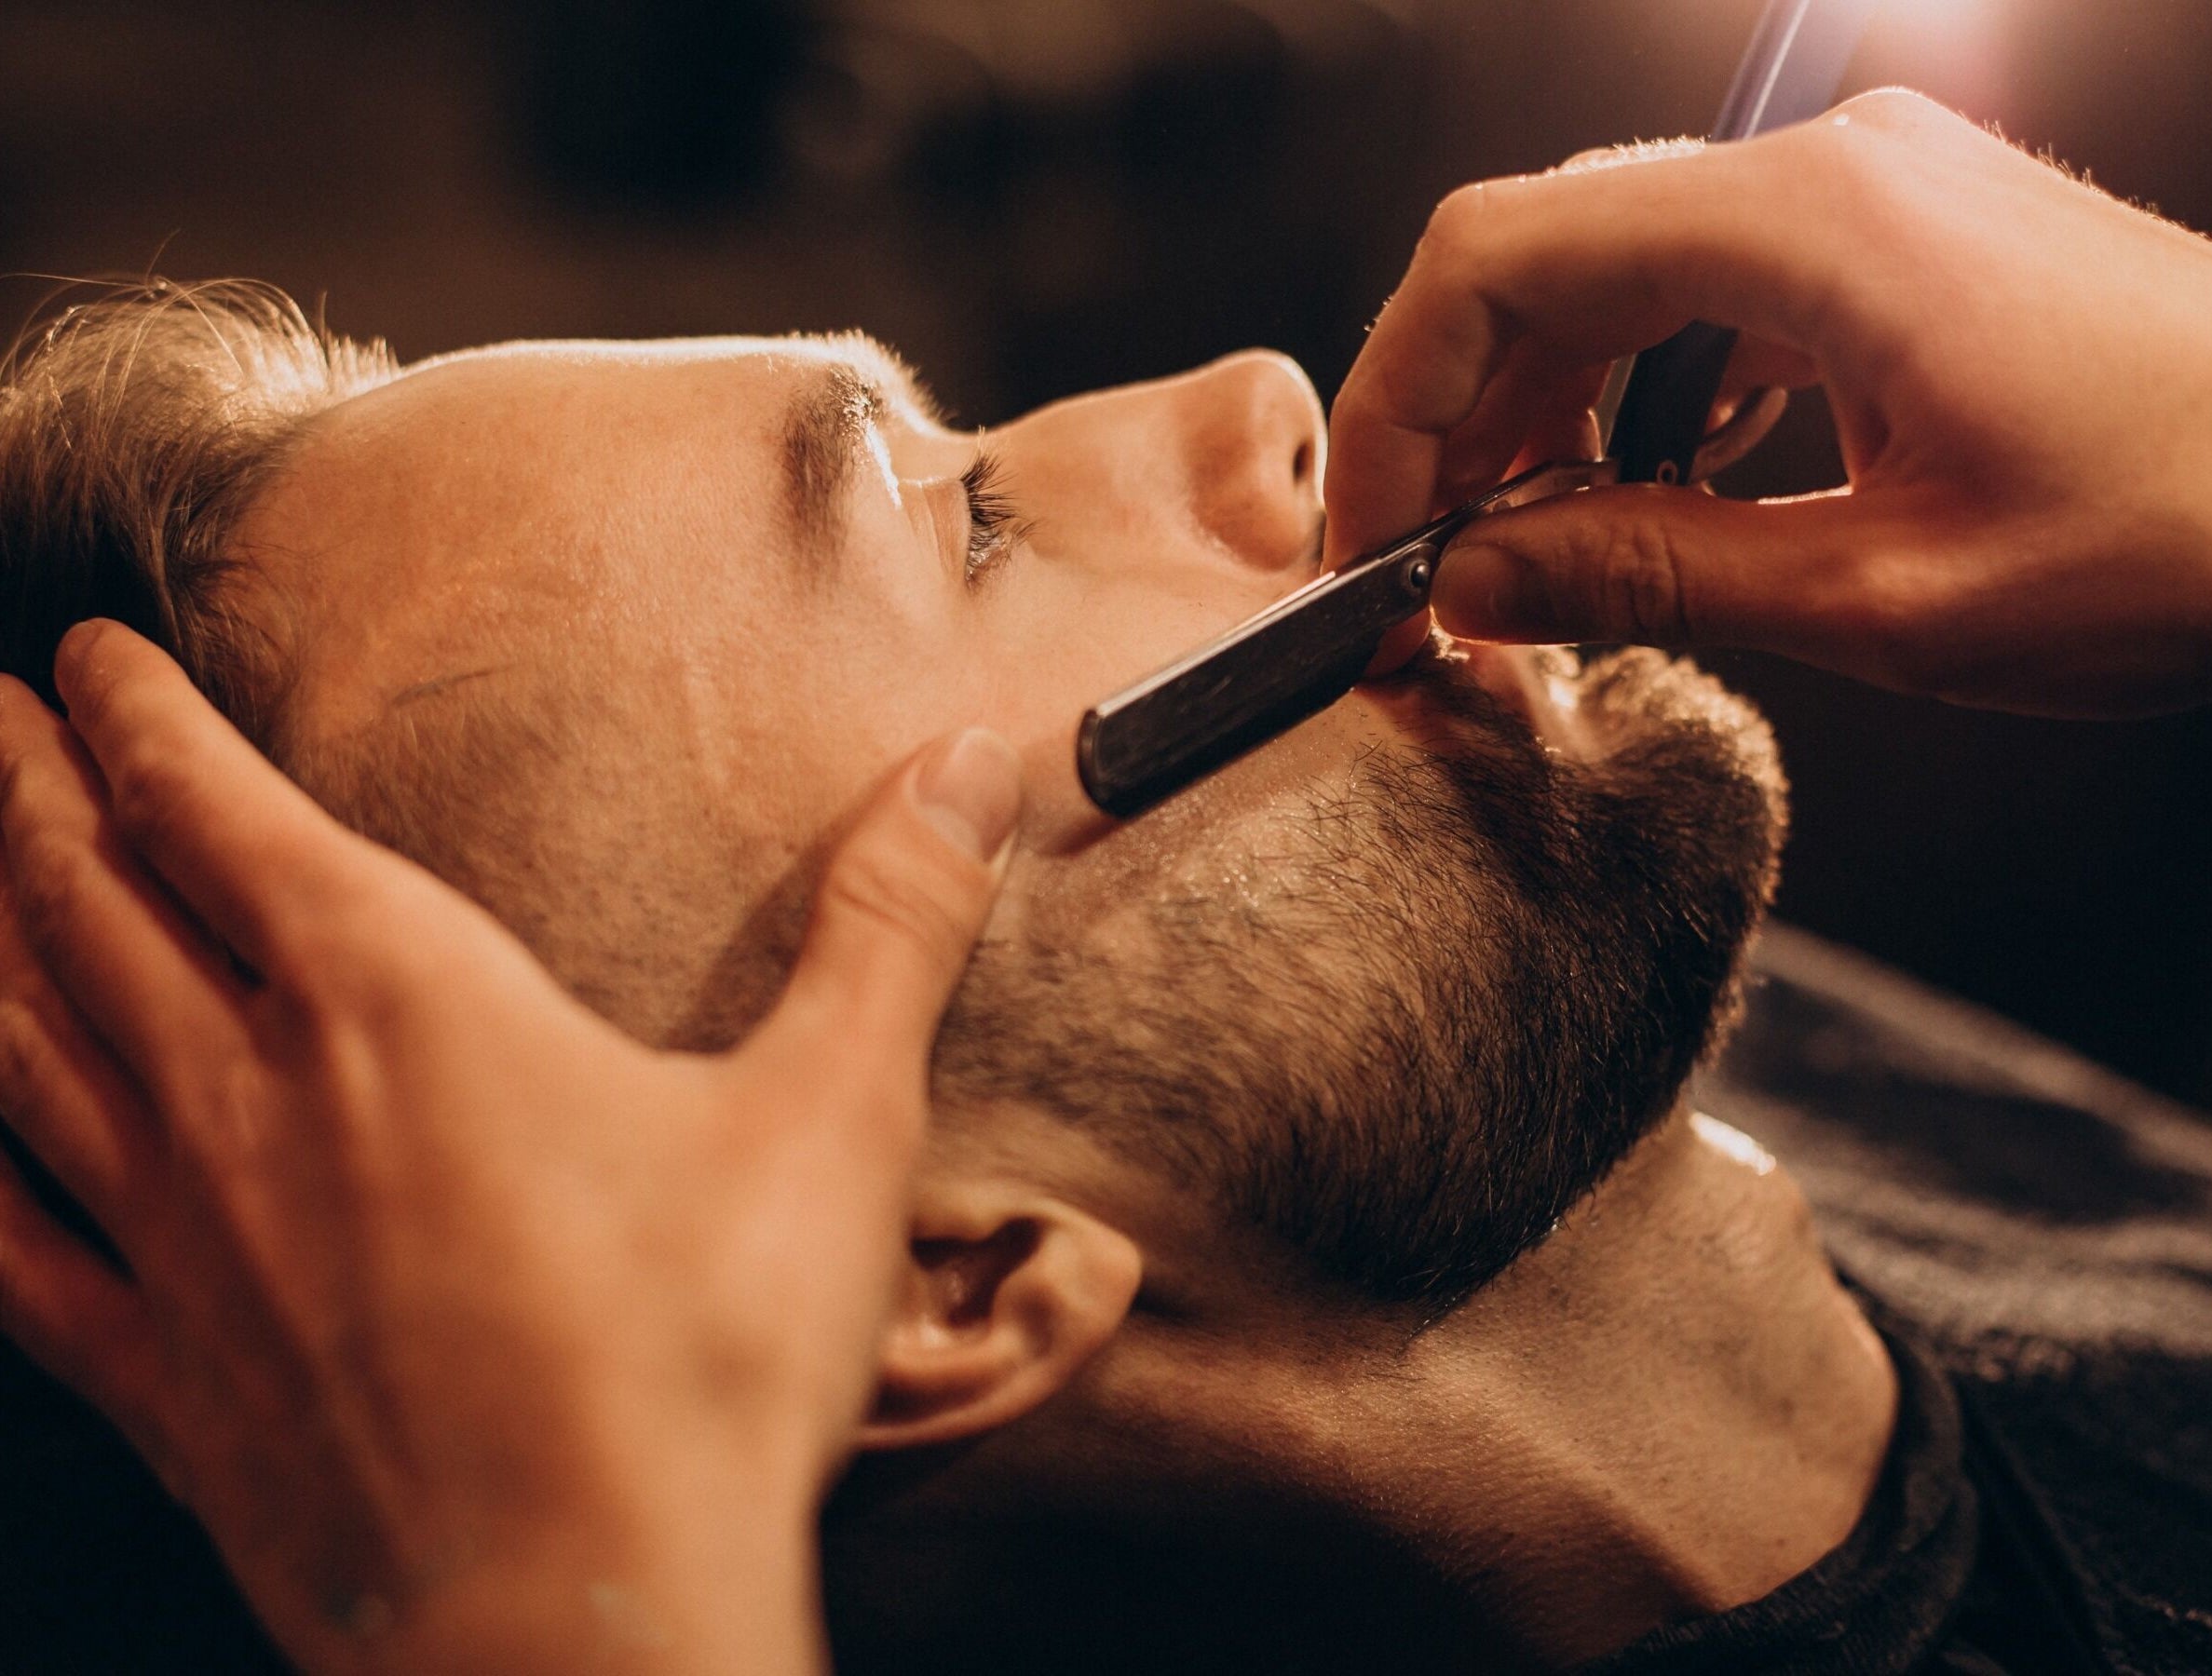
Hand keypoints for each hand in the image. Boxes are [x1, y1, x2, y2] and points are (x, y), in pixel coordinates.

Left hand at [0, 621, 1021, 1674]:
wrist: (578, 1617)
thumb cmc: (702, 1361)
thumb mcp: (836, 1114)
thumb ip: (894, 923)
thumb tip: (976, 762)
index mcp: (398, 1002)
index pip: (216, 813)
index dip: (141, 716)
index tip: (87, 652)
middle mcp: (252, 1097)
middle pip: (85, 902)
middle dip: (27, 790)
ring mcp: (185, 1246)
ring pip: (22, 1048)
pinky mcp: (163, 1386)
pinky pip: (15, 1253)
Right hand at [1327, 91, 2211, 715]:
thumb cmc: (2199, 530)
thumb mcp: (1889, 596)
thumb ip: (1650, 572)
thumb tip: (1478, 575)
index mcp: (1813, 228)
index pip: (1500, 257)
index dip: (1397, 397)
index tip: (1373, 527)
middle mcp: (1835, 172)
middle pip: (1545, 250)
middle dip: (1460, 411)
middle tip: (1438, 566)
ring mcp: (1877, 192)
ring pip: (1621, 265)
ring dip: (1548, 405)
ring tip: (1534, 552)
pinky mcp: (1912, 236)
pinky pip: (1716, 284)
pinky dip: (1645, 388)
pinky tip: (1649, 492)